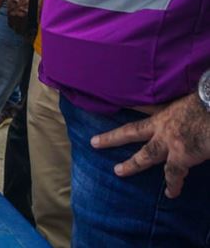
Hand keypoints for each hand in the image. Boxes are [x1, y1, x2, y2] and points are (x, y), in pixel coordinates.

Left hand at [92, 93, 209, 197]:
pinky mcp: (181, 156)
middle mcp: (163, 125)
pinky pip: (174, 174)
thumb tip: (195, 101)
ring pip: (145, 156)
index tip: (110, 104)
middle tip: (94, 143)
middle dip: (112, 137)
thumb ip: (189, 104)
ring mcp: (169, 141)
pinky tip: (171, 193)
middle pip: (131, 131)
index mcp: (167, 110)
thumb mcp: (194, 98)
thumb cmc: (209, 102)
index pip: (143, 105)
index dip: (128, 105)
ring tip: (118, 171)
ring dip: (132, 164)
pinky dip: (174, 185)